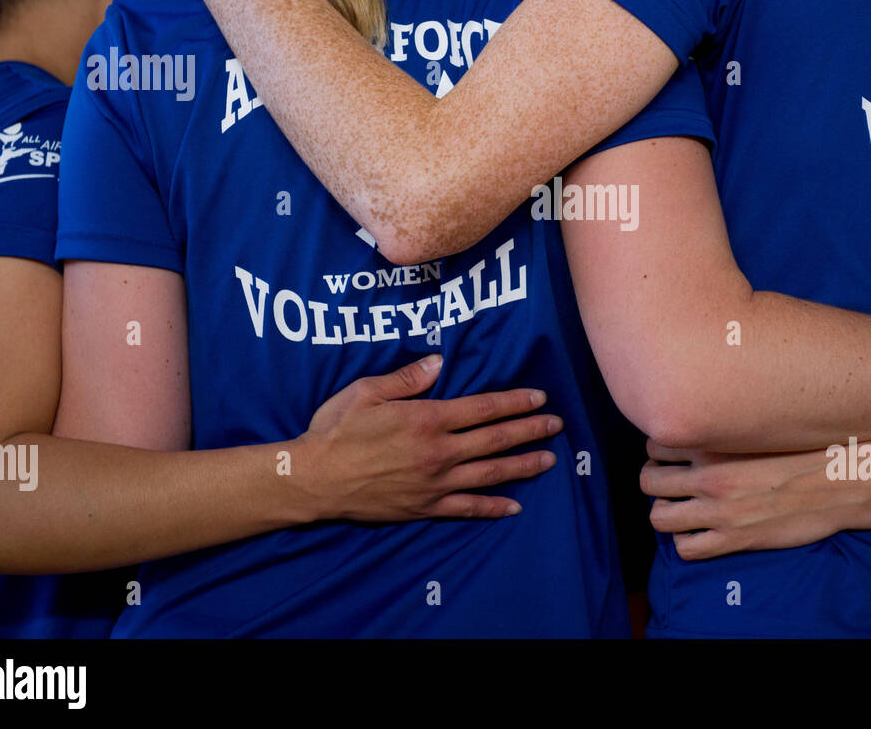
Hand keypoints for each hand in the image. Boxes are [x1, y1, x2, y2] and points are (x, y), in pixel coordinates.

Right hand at [293, 355, 560, 521]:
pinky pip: (467, 508)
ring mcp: (435, 483)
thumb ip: (406, 378)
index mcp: (428, 419)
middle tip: (557, 426)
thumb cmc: (336, 430)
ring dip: (523, 466)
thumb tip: (438, 361)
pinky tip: (514, 507)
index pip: (484, 408)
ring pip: (490, 473)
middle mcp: (439, 451)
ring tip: (549, 460)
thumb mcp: (366, 392)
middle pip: (496, 439)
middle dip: (530, 431)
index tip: (540, 398)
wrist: (314, 480)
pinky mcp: (425, 507)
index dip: (515, 402)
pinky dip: (492, 508)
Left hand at [640, 440, 863, 559]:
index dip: (658, 450)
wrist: (839, 482)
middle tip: (668, 483)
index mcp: (715, 442)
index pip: (655, 443)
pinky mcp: (733, 540)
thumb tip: (704, 421)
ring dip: (665, 513)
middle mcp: (710, 475)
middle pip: (649, 481)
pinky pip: (686, 549)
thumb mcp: (759, 427)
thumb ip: (726, 427)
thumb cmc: (805, 449)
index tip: (669, 455)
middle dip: (654, 481)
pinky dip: (686, 542)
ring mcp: (720, 510)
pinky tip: (700, 533)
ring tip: (679, 509)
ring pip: (659, 517)